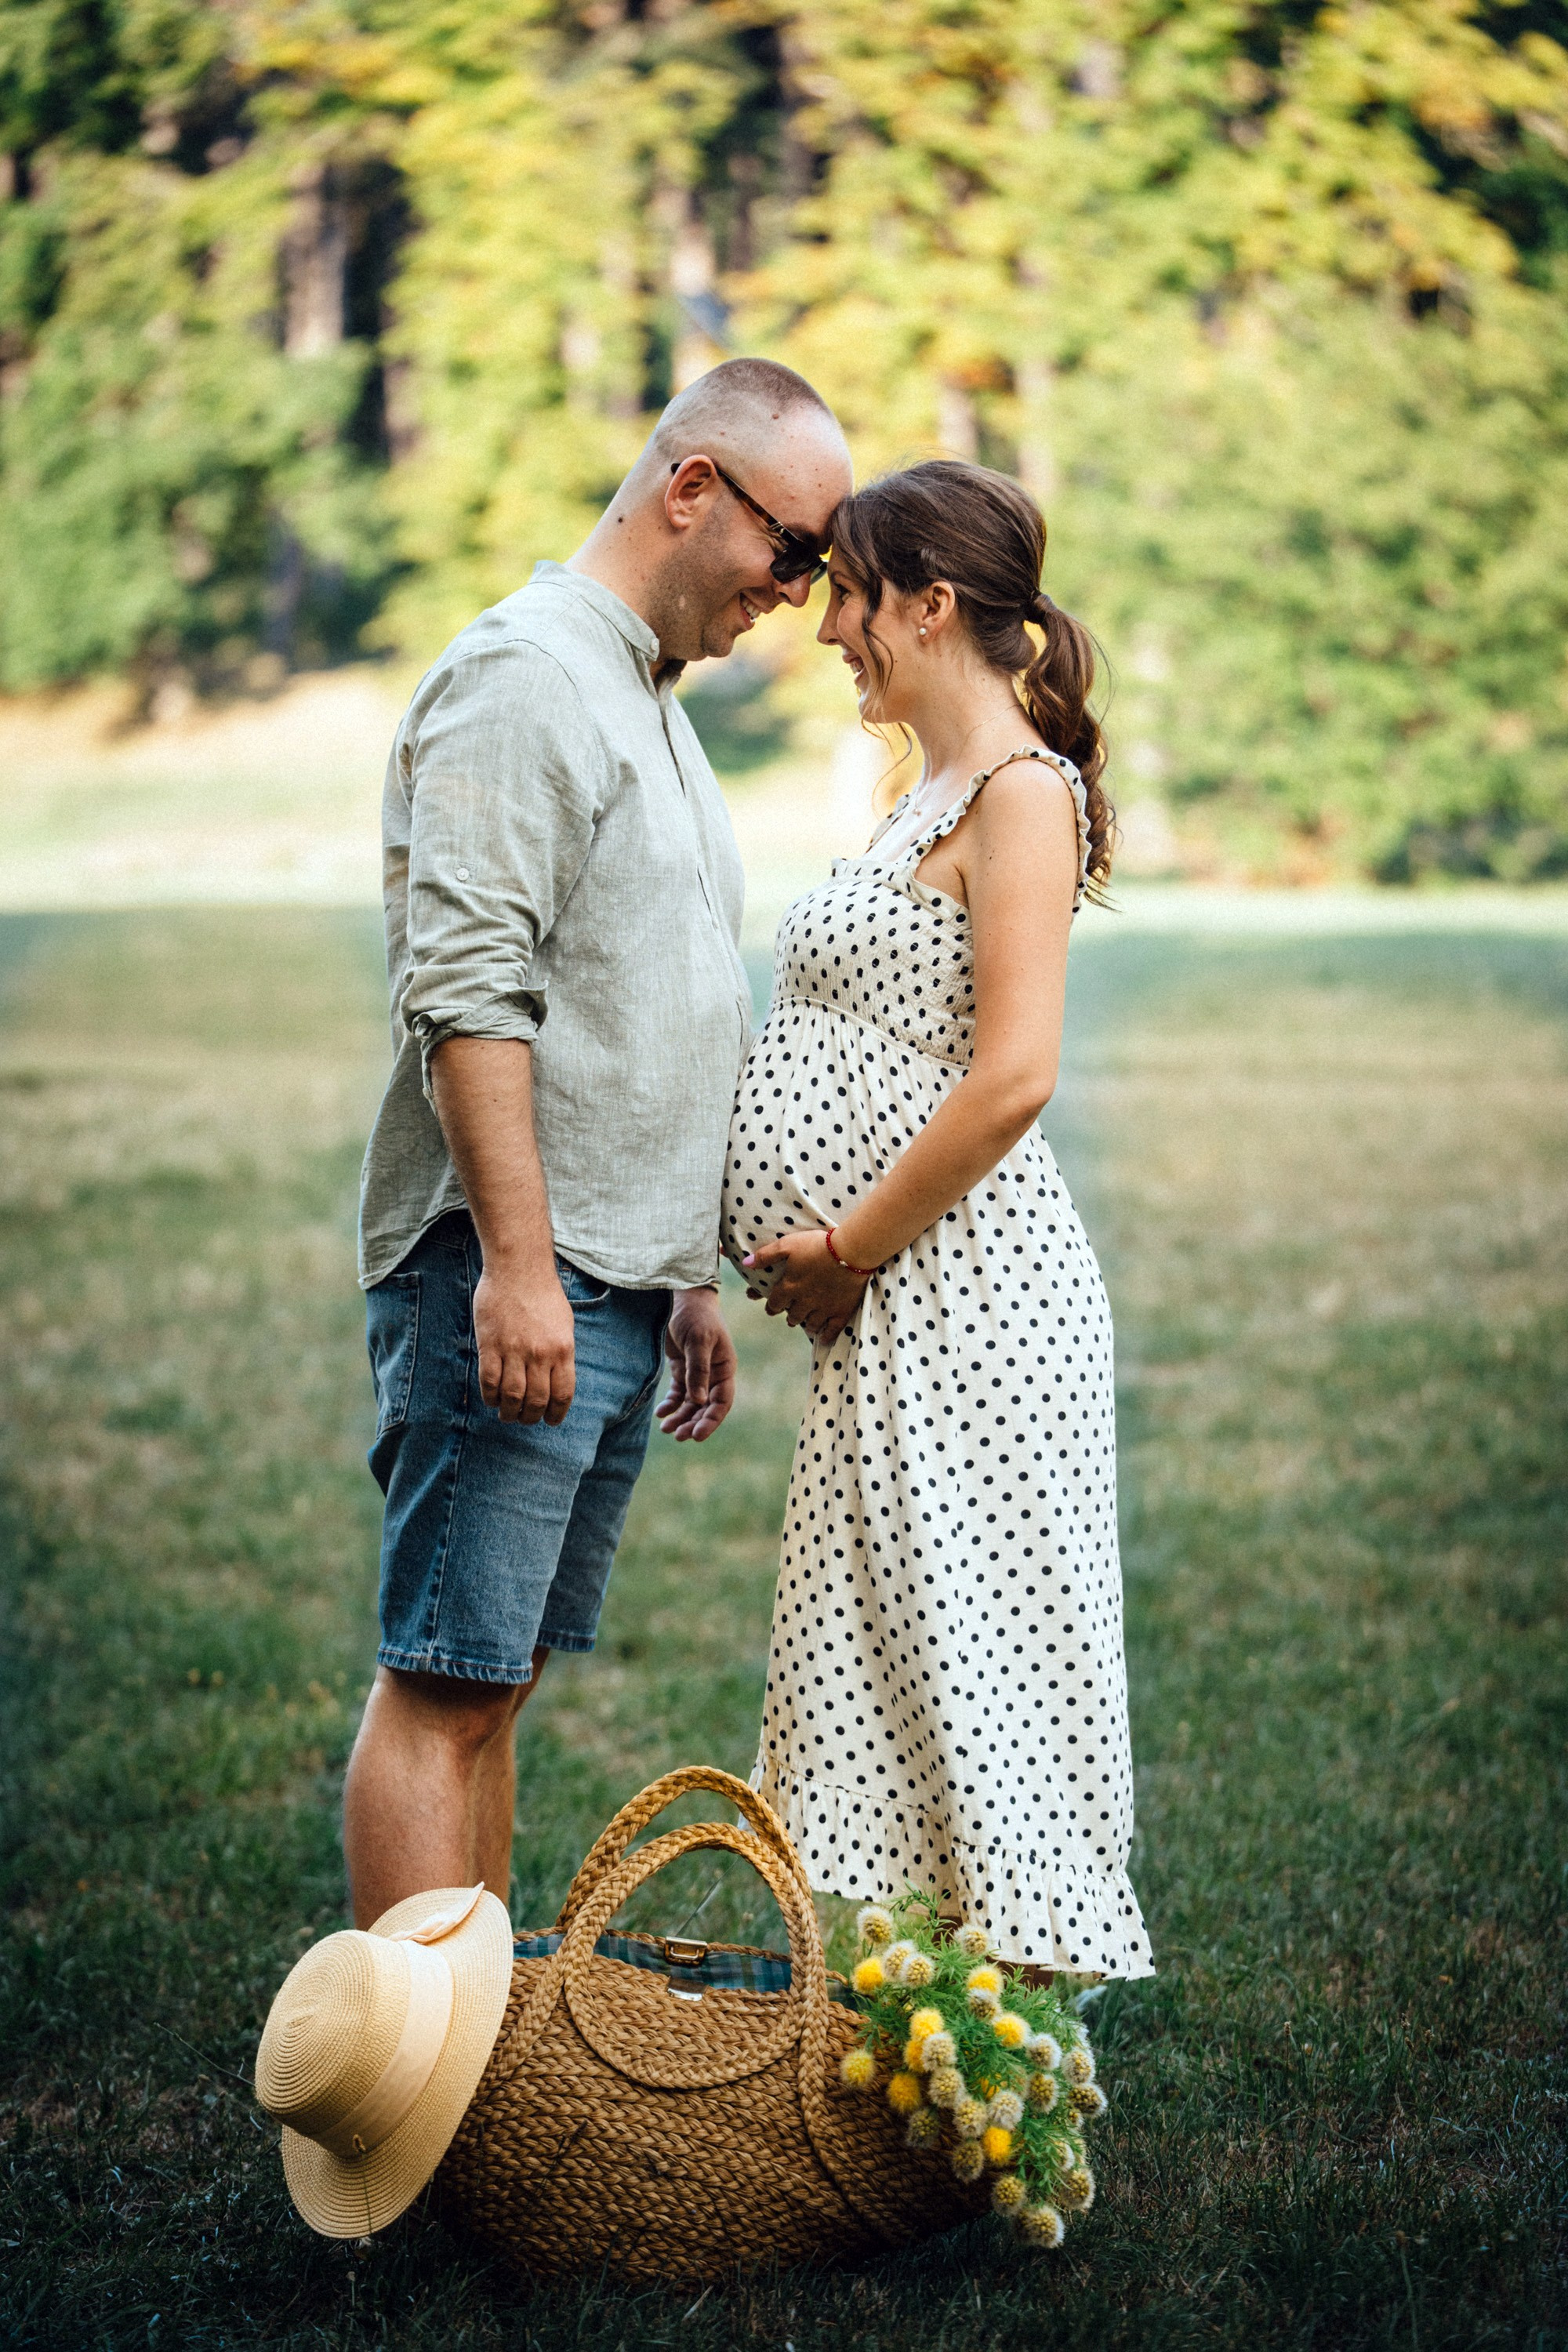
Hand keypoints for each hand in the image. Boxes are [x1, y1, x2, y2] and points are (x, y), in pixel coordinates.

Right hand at [473, 1261, 575, 1424]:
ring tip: (507, 1414)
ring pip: (512, 1397)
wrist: (518, 1267)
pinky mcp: (490, 1345)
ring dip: (509, 1412)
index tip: (550, 1421)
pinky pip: (489, 1382)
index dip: (556, 1414)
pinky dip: (490, 1397)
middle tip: (525, 1419)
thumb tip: (555, 1382)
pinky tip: (492, 1399)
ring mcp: (514, 1350)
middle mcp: (540, 1354)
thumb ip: (560, 1354)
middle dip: (530, 1417)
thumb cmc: (543, 1294)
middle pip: (536, 1401)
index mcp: (563, 1350)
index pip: (562, 1394)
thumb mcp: (564, 1324)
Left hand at [656, 1287, 737, 1441]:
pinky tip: (661, 1413)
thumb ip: (698, 1370)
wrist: (681, 1296)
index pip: (722, 1401)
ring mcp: (697, 1372)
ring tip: (666, 1428)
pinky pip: (678, 1393)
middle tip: (678, 1436)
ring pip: (691, 1403)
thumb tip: (699, 1401)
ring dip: (681, 1417)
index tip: (697, 1435)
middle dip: (693, 1422)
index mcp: (725, 1368)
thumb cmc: (696, 1315)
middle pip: (706, 1407)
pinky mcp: (681, 1368)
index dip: (711, 1420)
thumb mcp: (699, 1340)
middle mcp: (713, 1374)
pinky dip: (671, 1405)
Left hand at [743, 1230, 868, 1345]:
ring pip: (810, 1324)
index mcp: (789, 1287)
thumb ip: (766, 1255)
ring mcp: (823, 1308)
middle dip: (789, 1316)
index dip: (771, 1306)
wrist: (850, 1252)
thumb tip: (746, 1264)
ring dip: (805, 1324)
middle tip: (790, 1315)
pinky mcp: (841, 1311)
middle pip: (792, 1316)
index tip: (771, 1308)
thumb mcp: (788, 1244)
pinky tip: (822, 1339)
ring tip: (805, 1322)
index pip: (774, 1304)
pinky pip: (832, 1330)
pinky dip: (826, 1336)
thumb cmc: (817, 1245)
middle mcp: (804, 1302)